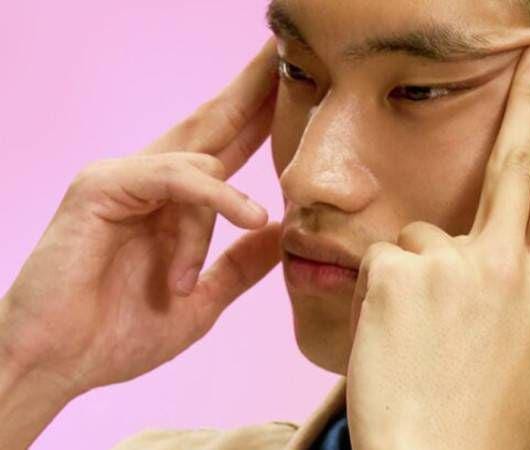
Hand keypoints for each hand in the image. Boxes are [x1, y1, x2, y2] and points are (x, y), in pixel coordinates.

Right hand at [0, 40, 280, 399]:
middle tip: (284, 53)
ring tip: (254, 222)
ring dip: (231, 200)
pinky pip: (174, 177)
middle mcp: (149, 182)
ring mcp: (123, 179)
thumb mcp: (201, 300)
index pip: (225, 147)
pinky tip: (247, 216)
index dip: (260, 116)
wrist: (57, 365)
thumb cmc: (117, 335)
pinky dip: (214, 196)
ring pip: (201, 160)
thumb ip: (239, 266)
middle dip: (252, 90)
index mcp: (172, 205)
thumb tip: (282, 234)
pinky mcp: (101, 186)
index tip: (297, 91)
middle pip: (211, 124)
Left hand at [346, 46, 529, 449]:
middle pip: (512, 169)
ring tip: (416, 338)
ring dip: (414, 278)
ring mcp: (447, 264)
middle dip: (528, 108)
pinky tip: (390, 337)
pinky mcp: (393, 272)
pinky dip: (381, 294)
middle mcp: (502, 265)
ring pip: (421, 240)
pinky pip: (382, 263)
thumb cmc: (485, 421)